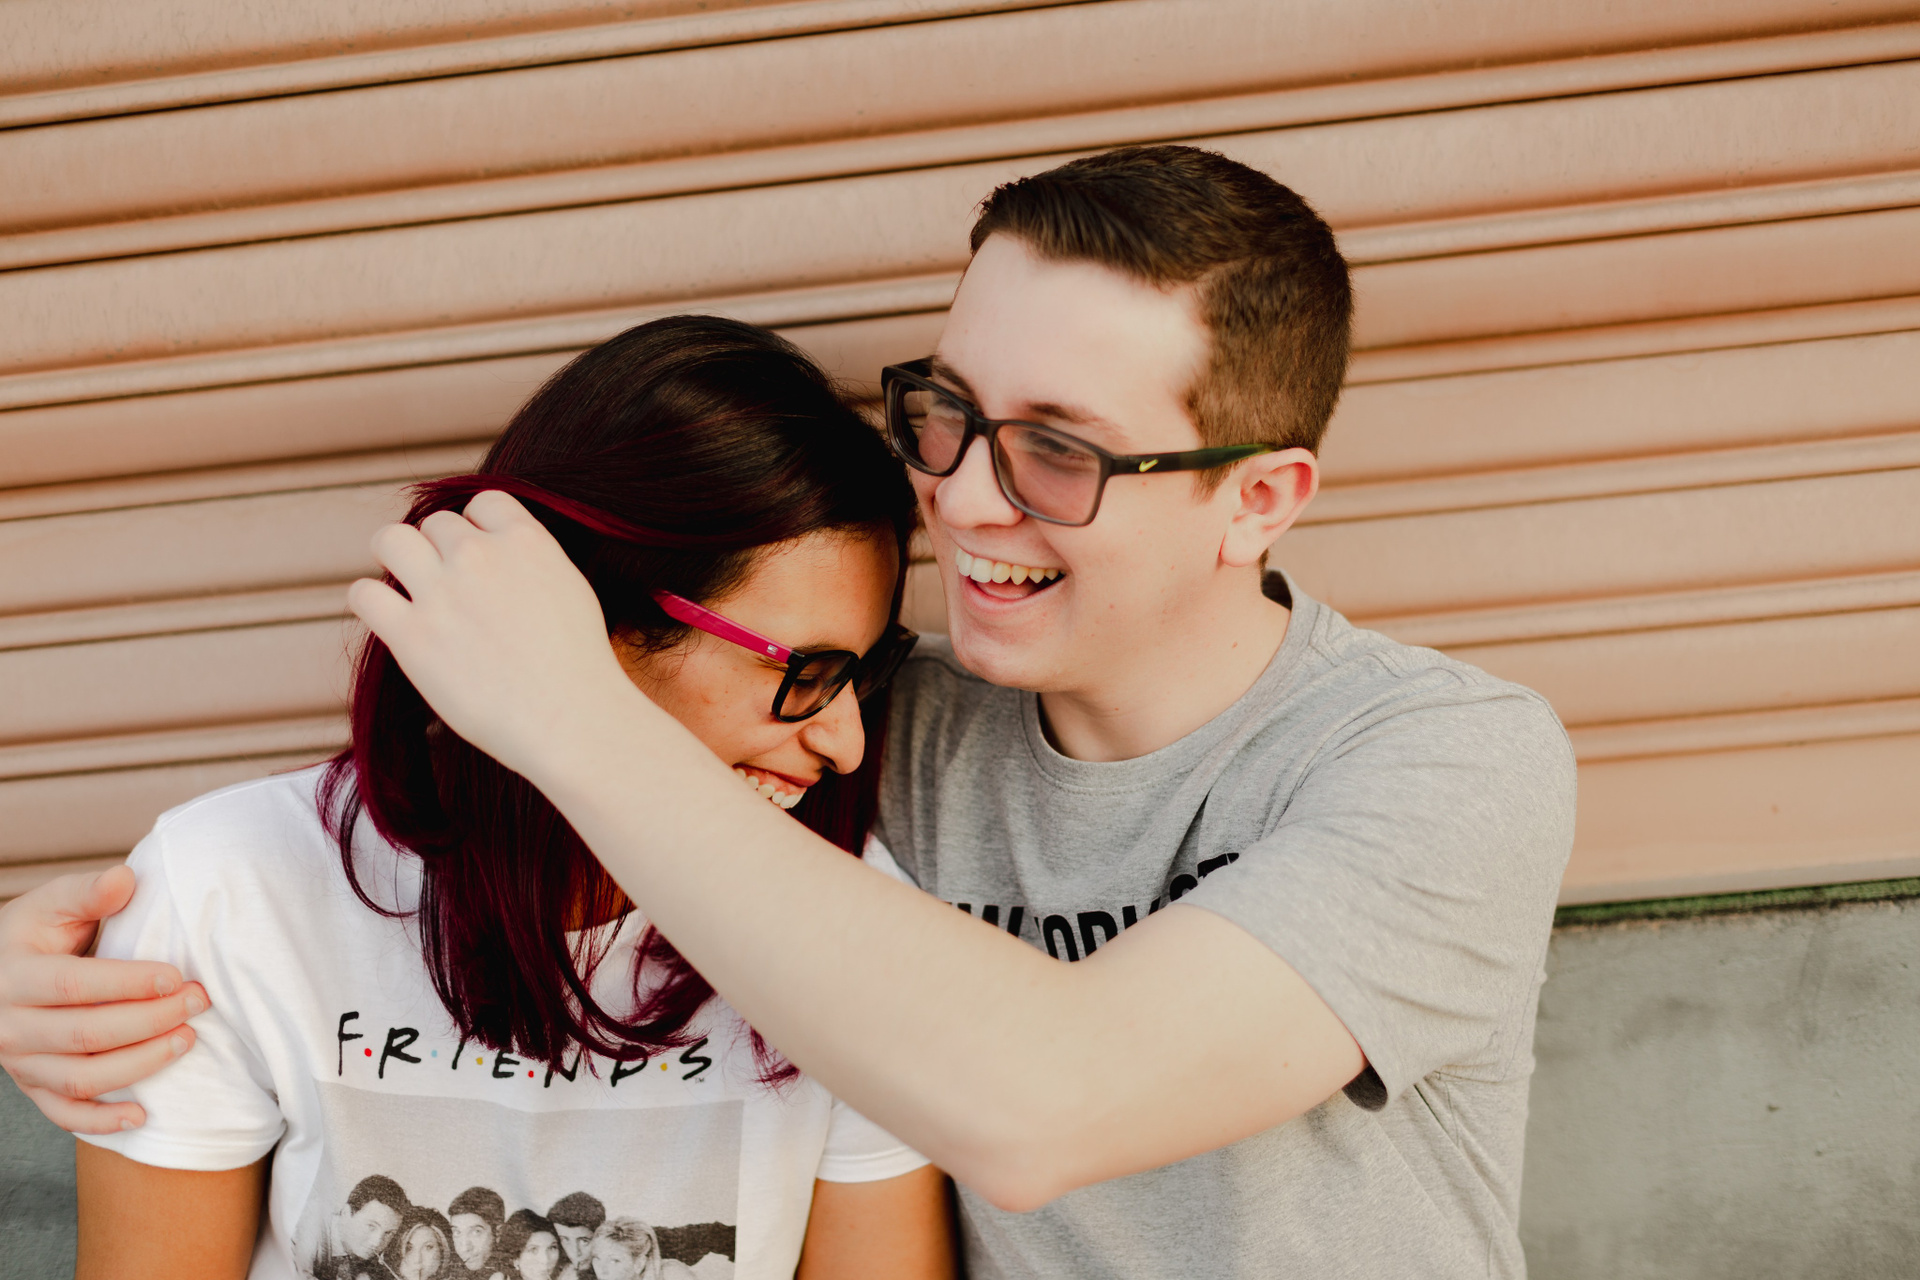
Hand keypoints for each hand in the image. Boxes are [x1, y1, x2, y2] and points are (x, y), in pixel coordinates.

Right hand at [0, 866, 206, 1132]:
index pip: (72, 986)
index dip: (127, 983)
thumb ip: (88, 892)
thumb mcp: (53, 904)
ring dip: (138, 1066)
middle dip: (149, 1021)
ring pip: (80, 1078)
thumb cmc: (37, 933)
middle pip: (83, 1034)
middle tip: (199, 1001)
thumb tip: (125, 878)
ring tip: (188, 1040)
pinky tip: (143, 1116)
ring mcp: (19, 1063)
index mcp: (13, 976)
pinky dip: (100, 1122)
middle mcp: (9, 1025)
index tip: (177, 976)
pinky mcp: (33, 1086)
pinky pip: (64, 1113)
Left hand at [347, 491, 644, 784]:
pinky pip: (364, 594)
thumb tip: (504, 557)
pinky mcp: (411, 636)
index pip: (483, 502)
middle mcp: (478, 556)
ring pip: (390, 540)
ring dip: (396, 558)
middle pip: (436, 524)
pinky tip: (388, 617)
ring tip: (407, 586)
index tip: (479, 555)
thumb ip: (532, 560)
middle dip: (439, 551)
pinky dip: (371, 601)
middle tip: (447, 586)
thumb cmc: (578, 665)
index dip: (477, 526)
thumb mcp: (570, 588)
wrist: (568, 716)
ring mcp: (441, 593)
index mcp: (525, 540)